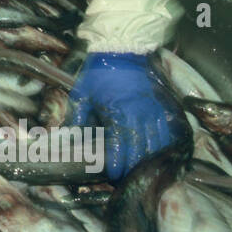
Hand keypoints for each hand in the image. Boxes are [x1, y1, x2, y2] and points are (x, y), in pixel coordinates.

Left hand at [66, 52, 187, 180]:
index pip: (119, 146)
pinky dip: (163, 147)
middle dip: (134, 167)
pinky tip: (159, 158)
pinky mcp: (161, 108)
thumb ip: (76, 119)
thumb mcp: (82, 94)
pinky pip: (166, 132)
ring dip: (149, 161)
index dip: (118, 164)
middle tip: (127, 181)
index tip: (114, 176)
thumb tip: (66, 139)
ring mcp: (152, 111)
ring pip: (156, 144)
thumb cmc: (98, 75)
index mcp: (116, 112)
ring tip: (142, 174)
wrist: (121, 51)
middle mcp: (138, 114)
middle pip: (140, 149)